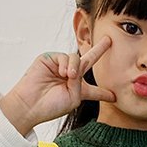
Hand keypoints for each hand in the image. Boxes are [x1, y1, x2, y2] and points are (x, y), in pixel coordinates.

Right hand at [0, 37, 115, 133]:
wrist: (31, 105)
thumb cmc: (51, 106)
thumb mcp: (74, 98)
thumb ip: (81, 83)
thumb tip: (76, 68)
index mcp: (78, 91)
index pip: (94, 90)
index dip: (104, 93)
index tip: (115, 97)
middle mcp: (70, 77)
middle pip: (88, 61)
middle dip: (99, 50)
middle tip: (109, 40)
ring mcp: (60, 66)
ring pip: (76, 58)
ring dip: (75, 68)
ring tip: (68, 77)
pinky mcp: (50, 59)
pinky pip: (65, 56)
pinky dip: (66, 64)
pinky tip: (61, 73)